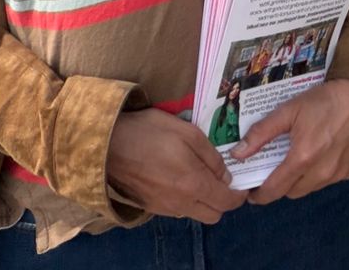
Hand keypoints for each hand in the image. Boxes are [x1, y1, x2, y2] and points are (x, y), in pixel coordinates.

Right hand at [106, 107, 247, 222]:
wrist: (106, 144)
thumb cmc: (150, 132)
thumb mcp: (188, 133)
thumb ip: (211, 156)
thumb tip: (226, 175)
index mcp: (193, 184)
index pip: (226, 203)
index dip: (239, 195)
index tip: (242, 183)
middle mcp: (180, 203)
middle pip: (213, 215)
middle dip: (222, 201)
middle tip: (222, 179)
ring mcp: (163, 208)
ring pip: (194, 214)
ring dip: (203, 201)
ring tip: (200, 176)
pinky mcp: (150, 207)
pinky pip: (177, 210)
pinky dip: (185, 200)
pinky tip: (179, 178)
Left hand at [233, 79, 348, 203]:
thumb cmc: (325, 99)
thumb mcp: (289, 110)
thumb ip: (261, 133)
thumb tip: (237, 154)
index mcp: (302, 158)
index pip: (273, 190)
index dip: (258, 194)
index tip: (250, 190)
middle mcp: (320, 173)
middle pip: (290, 192)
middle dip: (279, 185)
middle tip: (275, 167)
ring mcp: (337, 175)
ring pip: (308, 189)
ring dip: (298, 181)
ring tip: (297, 159)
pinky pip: (326, 182)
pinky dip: (317, 175)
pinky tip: (319, 155)